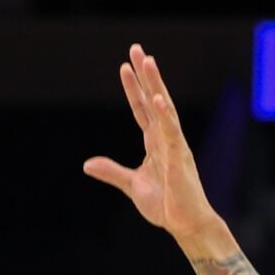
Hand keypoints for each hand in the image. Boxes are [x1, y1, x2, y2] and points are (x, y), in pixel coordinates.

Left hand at [84, 45, 221, 247]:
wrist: (186, 225)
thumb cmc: (166, 205)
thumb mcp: (132, 185)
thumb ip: (112, 171)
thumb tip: (88, 164)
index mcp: (156, 143)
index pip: (142, 109)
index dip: (133, 88)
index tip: (125, 66)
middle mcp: (166, 138)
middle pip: (154, 100)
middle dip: (145, 75)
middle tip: (137, 49)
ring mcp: (175, 146)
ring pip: (164, 108)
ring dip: (155, 84)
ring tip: (147, 62)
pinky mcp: (180, 159)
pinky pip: (172, 132)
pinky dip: (165, 115)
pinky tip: (157, 98)